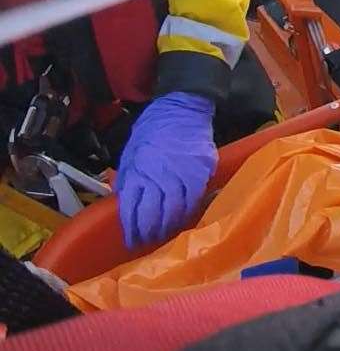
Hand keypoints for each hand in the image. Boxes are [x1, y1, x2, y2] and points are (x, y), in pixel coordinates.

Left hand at [116, 93, 216, 248]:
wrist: (183, 109)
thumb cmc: (153, 128)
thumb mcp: (131, 151)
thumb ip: (129, 177)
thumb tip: (127, 201)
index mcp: (137, 172)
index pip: (131, 210)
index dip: (132, 229)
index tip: (132, 240)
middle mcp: (159, 177)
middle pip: (154, 214)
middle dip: (150, 232)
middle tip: (149, 241)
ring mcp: (182, 175)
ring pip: (176, 210)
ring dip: (170, 226)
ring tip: (166, 234)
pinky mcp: (201, 172)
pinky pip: (195, 198)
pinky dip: (188, 211)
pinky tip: (184, 217)